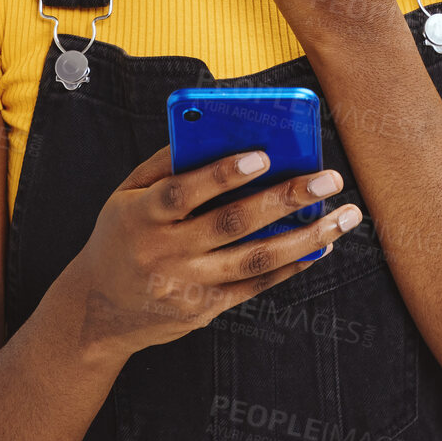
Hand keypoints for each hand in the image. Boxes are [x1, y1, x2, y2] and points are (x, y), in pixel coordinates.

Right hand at [69, 144, 361, 360]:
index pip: (183, 193)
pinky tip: (319, 246)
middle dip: (286, 199)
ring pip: (255, 259)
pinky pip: (255, 286)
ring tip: (344, 217)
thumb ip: (167, 163)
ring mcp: (187, 286)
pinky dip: (291, 265)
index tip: (264, 155)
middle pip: (232, 224)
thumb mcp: (127, 193)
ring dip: (306, 237)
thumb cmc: (122, 234)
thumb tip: (215, 130)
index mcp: (141, 216)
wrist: (97, 310)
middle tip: (330, 178)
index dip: (221, 174)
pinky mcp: (204, 309)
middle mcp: (165, 253)